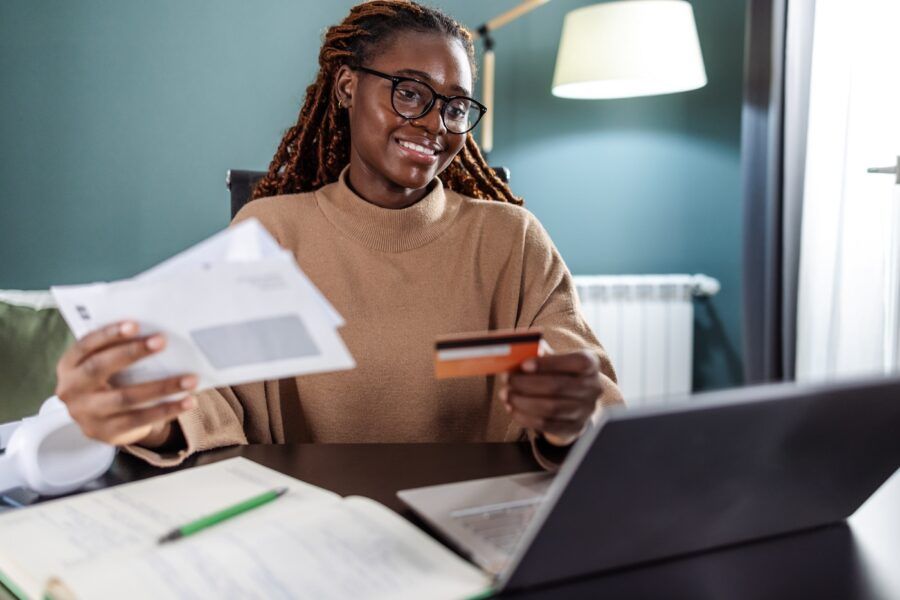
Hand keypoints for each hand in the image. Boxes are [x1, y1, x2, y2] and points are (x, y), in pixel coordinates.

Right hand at [55, 321, 197, 446]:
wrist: (101, 422)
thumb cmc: (108, 381)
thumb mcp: (103, 364)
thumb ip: (117, 350)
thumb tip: (155, 333)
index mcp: (69, 366)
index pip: (85, 345)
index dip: (108, 334)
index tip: (134, 325)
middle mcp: (71, 390)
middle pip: (100, 368)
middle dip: (132, 353)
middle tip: (162, 341)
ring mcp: (87, 414)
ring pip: (126, 398)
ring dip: (162, 387)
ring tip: (190, 379)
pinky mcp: (106, 432)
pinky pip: (140, 420)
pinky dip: (167, 409)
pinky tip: (187, 401)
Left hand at [500, 350, 605, 445]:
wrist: (575, 400)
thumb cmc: (560, 373)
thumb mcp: (555, 359)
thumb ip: (539, 353)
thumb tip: (516, 353)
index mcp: (590, 363)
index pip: (576, 362)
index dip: (549, 363)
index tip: (524, 364)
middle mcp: (593, 387)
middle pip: (557, 386)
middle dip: (527, 383)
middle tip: (507, 380)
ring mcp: (586, 410)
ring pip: (550, 408)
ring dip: (523, 401)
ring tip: (506, 395)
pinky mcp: (574, 428)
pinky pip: (546, 424)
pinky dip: (525, 417)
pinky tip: (512, 408)